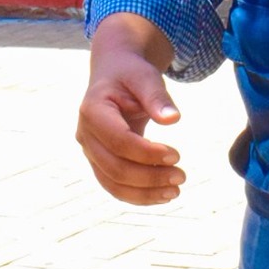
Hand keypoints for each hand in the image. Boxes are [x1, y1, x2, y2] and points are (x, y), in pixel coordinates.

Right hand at [77, 15, 185, 205]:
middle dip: (149, 177)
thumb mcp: (145, 76)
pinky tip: (162, 195)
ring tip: (175, 191)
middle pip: (114, 167)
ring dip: (145, 193)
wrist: (115, 73)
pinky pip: (114, 186)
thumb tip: (173, 119)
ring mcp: (90, 151)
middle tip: (182, 176)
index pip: (119, 141)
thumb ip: (157, 96)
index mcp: (93, 110)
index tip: (177, 155)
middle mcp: (85, 134)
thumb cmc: (131, 73)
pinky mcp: (99, 162)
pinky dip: (138, 195)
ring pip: (113, 183)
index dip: (147, 152)